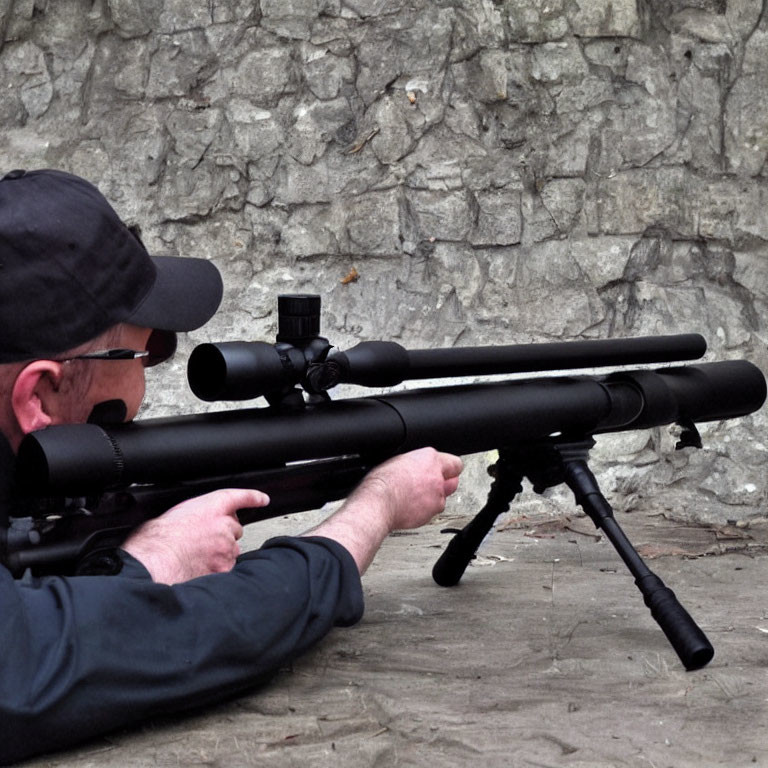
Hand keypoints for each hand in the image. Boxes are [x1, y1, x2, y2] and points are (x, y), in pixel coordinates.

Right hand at [122, 489, 268, 584]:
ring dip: (219, 552)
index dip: (253, 498)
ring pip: (230, 550)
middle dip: (223, 534)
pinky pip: (225, 567)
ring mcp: (226, 546)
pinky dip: (215, 568)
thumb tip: (200, 524)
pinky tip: (198, 567)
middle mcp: (223, 524)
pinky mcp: (224, 566)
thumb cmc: (158, 538)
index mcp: (211, 506)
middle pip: (233, 529)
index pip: (239, 497)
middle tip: (201, 541)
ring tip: (195, 555)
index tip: (262, 499)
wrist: (154, 560)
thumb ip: (197, 515)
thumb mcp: (176, 513)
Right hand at [357, 448, 462, 530]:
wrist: (378, 503)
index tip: (444, 471)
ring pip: (443, 497)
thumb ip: (415, 463)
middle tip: (431, 485)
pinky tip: (411, 507)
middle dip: (445, 483)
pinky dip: (425, 510)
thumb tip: (416, 467)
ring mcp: (437, 496)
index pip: (454, 463)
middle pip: (453, 481)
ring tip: (415, 498)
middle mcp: (437, 477)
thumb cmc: (382, 482)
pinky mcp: (432, 512)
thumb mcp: (397, 461)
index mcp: (429, 459)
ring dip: (433, 498)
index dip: (448, 468)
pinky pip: (433, 510)